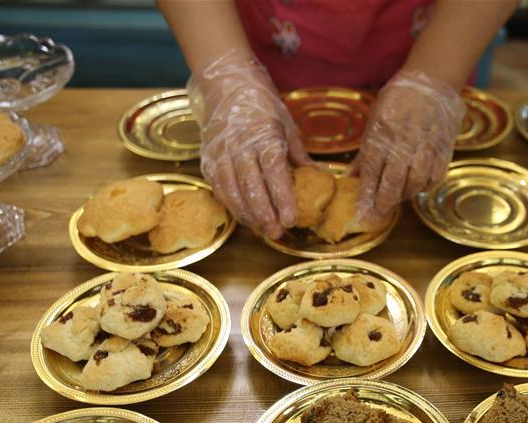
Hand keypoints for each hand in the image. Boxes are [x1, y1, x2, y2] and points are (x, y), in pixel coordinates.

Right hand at [188, 49, 310, 238]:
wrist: (225, 84)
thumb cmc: (262, 105)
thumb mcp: (286, 125)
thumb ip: (299, 154)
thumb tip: (320, 176)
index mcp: (263, 136)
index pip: (274, 171)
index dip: (282, 197)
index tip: (291, 219)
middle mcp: (239, 146)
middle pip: (251, 186)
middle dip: (265, 214)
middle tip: (277, 233)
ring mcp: (220, 153)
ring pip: (232, 191)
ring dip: (247, 214)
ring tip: (263, 230)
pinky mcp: (208, 160)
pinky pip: (219, 188)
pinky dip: (231, 206)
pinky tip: (245, 218)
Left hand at [350, 70, 464, 224]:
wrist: (432, 83)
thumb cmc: (397, 102)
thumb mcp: (375, 122)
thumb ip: (365, 154)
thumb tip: (351, 179)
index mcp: (382, 132)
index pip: (371, 170)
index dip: (366, 194)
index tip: (362, 212)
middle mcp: (404, 141)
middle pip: (393, 181)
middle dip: (384, 203)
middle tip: (377, 216)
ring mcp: (426, 146)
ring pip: (415, 183)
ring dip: (404, 195)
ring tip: (396, 197)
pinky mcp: (444, 150)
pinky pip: (434, 178)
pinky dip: (424, 187)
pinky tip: (416, 186)